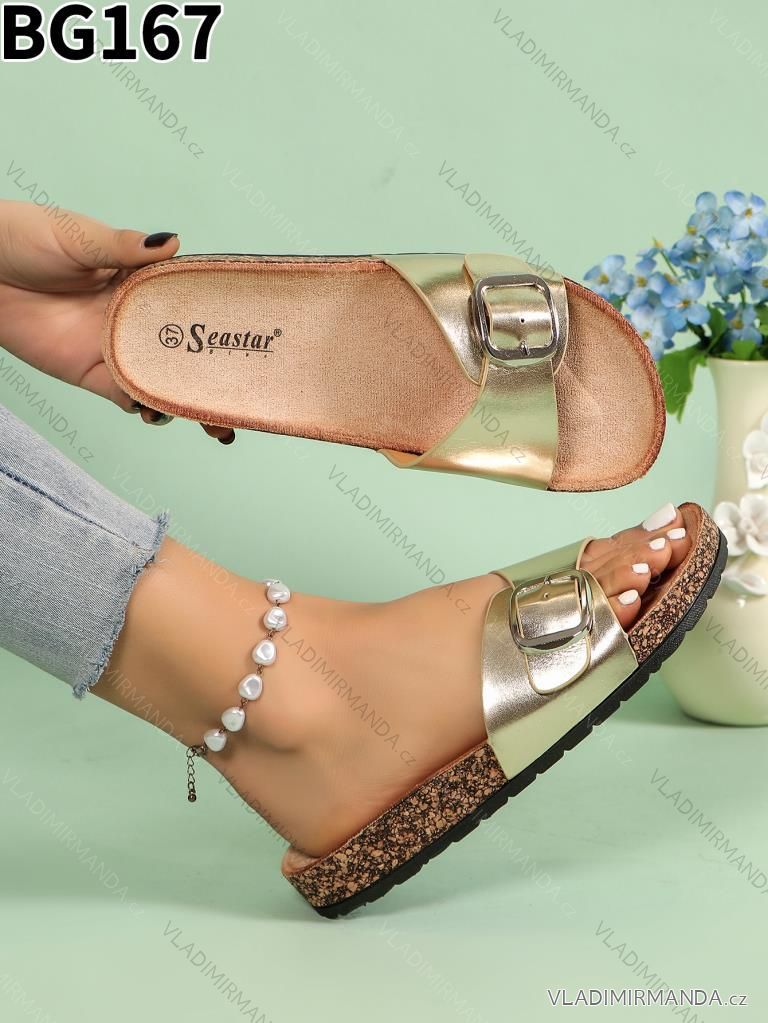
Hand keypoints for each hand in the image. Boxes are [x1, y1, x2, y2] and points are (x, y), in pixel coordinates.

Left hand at [0, 200, 234, 442]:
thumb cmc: (25, 239)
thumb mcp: (79, 236)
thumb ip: (123, 246)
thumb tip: (172, 242)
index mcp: (146, 282)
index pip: (197, 304)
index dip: (228, 322)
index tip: (259, 339)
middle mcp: (139, 320)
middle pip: (191, 353)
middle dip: (220, 378)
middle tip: (248, 402)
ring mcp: (119, 349)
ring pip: (166, 382)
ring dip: (191, 402)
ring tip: (216, 422)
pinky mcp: (93, 374)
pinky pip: (129, 397)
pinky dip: (149, 408)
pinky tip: (162, 413)